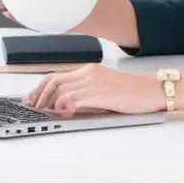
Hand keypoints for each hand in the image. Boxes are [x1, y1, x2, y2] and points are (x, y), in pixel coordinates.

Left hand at [22, 64, 164, 116]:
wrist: (151, 90)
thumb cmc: (132, 91)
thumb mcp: (105, 86)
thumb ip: (86, 91)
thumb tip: (66, 104)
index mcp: (89, 69)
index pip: (57, 75)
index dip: (41, 87)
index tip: (33, 97)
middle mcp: (89, 73)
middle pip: (54, 81)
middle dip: (40, 95)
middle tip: (34, 107)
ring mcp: (93, 83)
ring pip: (61, 90)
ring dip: (49, 103)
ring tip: (46, 113)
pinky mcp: (99, 94)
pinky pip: (73, 98)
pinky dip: (63, 106)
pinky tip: (61, 112)